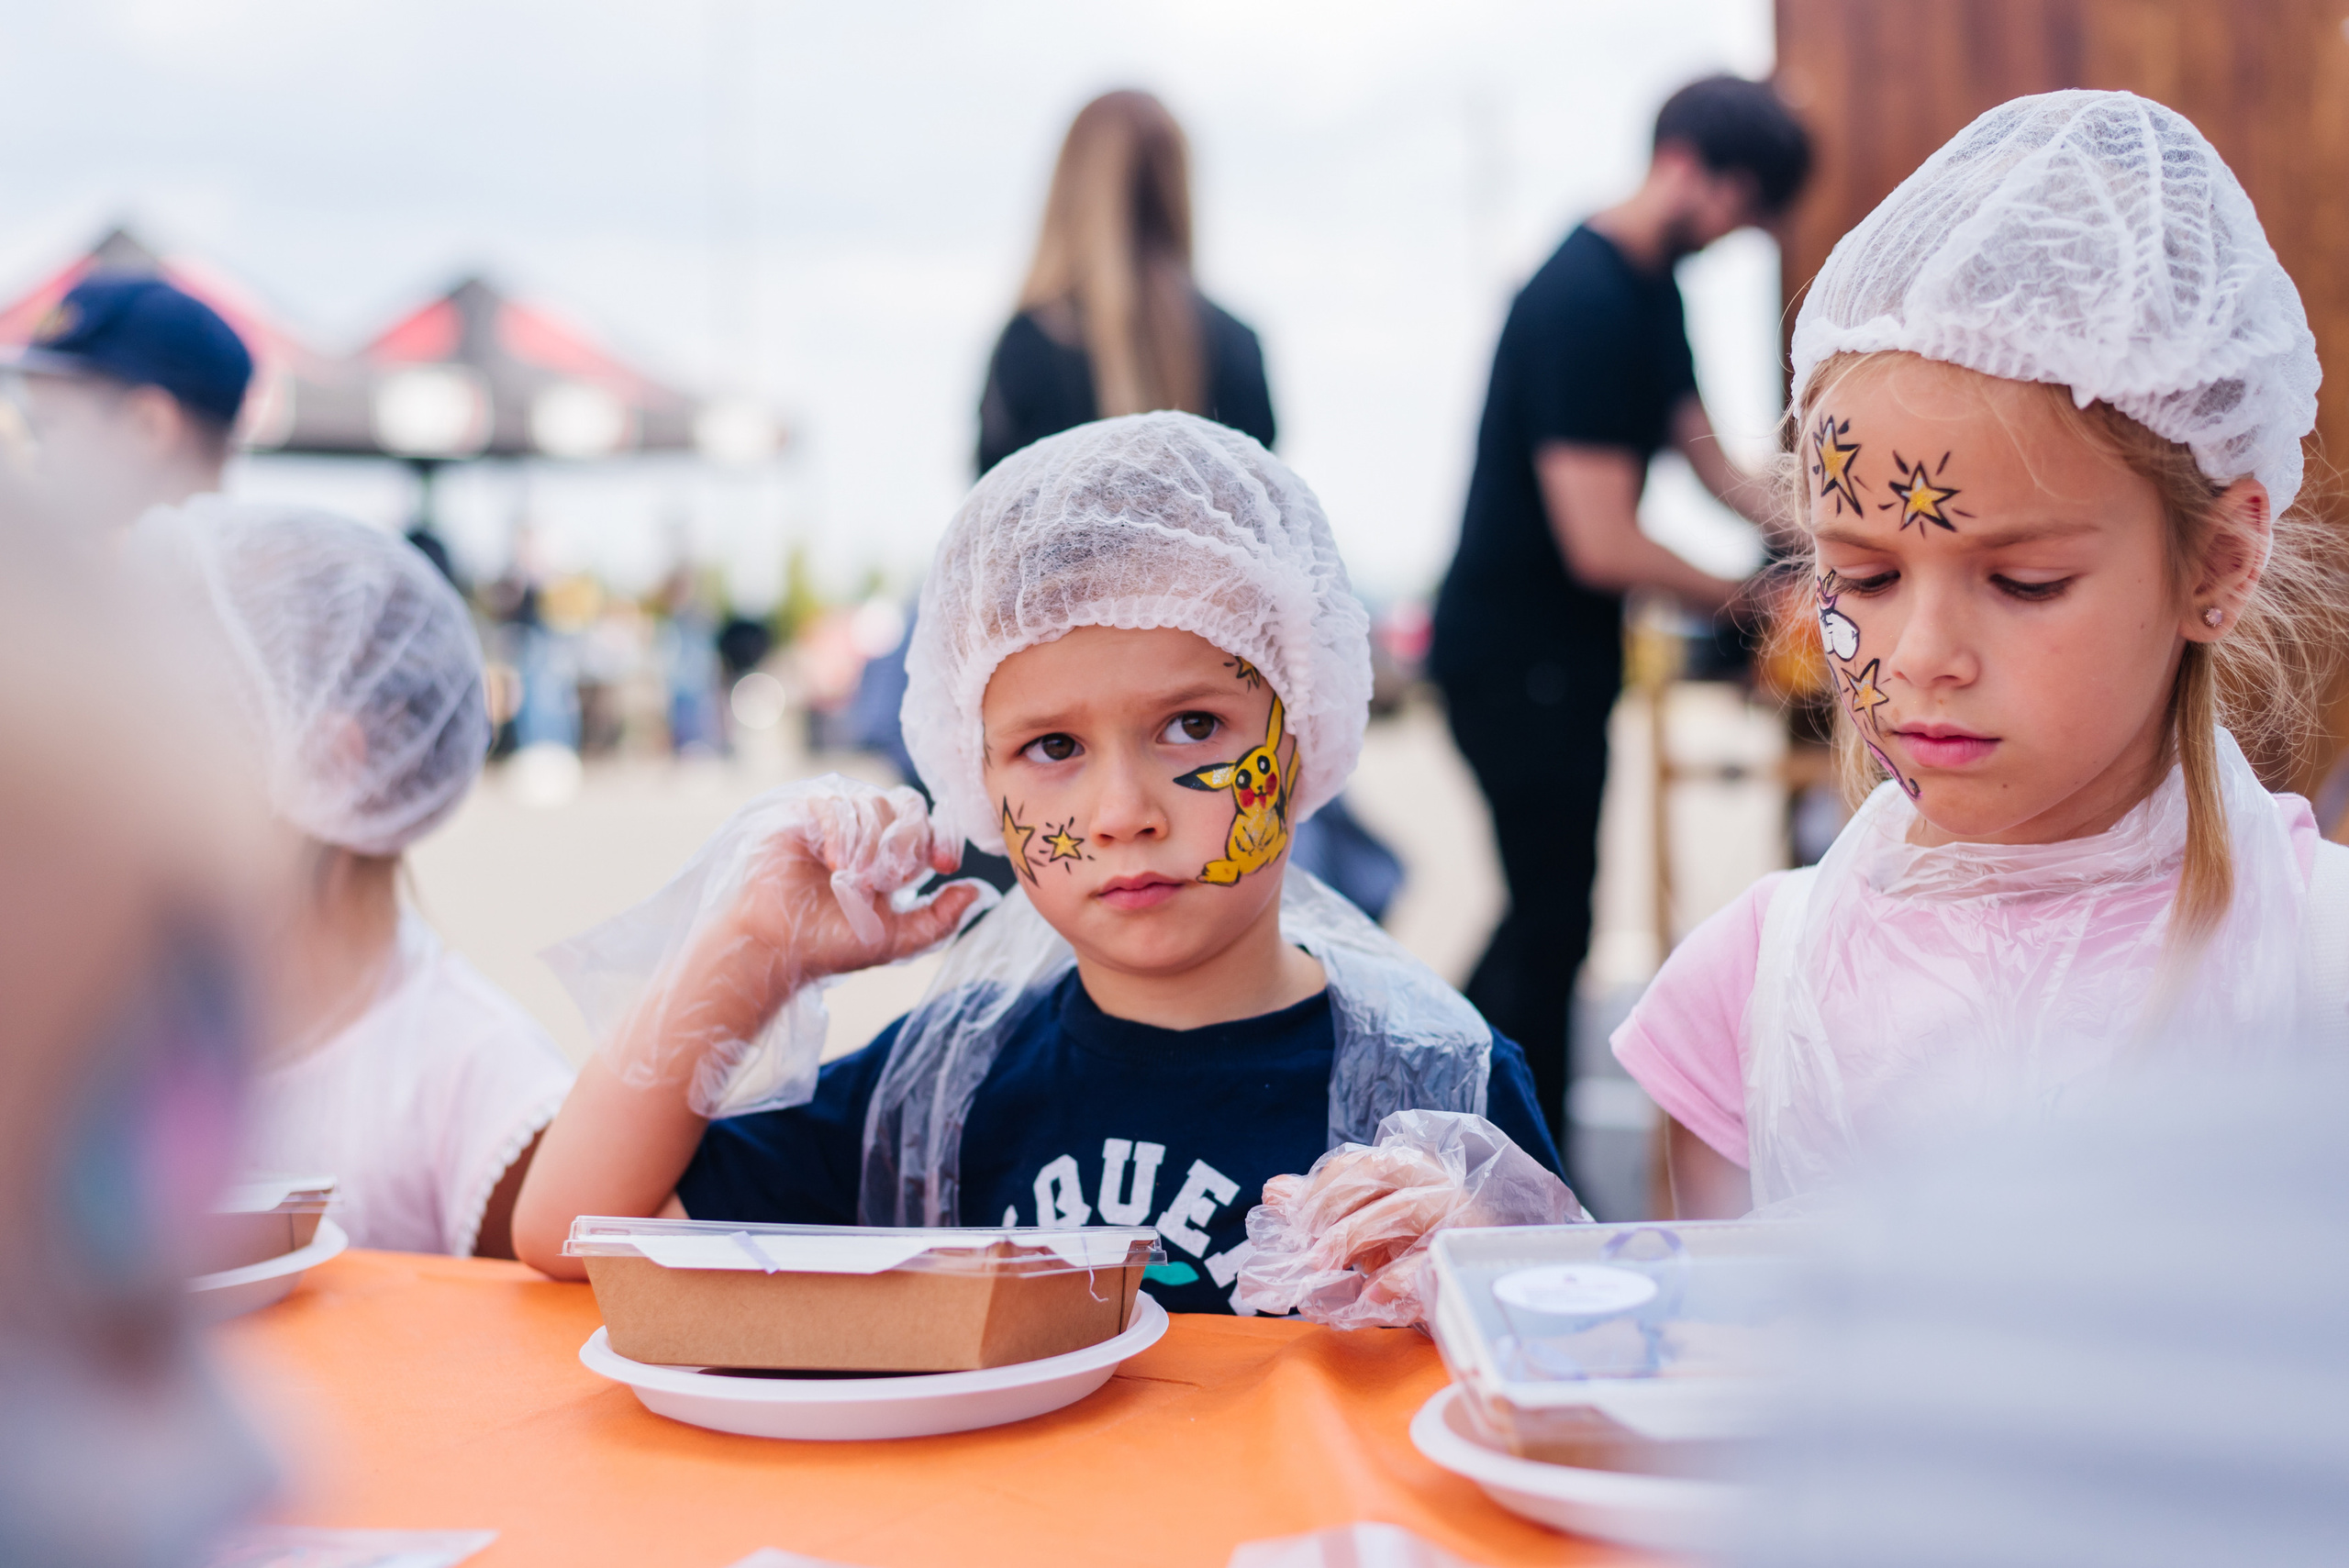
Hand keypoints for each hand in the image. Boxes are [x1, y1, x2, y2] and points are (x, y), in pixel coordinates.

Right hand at [585, 778, 992, 1103]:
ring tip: (856, 881)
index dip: (941, 837)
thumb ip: (939, 919)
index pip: (926, 824)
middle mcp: (864, 833)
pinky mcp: (801, 815)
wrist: (778, 949)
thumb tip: (978, 892)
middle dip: (908, 840)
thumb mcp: (897, 938)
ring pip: (873, 802)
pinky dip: (843, 831)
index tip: (943, 866)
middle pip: (906, 804)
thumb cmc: (830, 946)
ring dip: (872, 844)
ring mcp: (833, 821)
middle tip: (891, 878)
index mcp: (890, 856)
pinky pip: (836, 802)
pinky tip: (836, 863)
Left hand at [1238, 1110, 1586, 1328]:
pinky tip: (1372, 1295)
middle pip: (1376, 1176)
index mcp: (1405, 1169)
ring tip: (1323, 1267)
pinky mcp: (1466, 1255)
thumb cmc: (1416, 1249)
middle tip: (1303, 1254)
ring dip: (1354, 1235)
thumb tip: (1275, 1191)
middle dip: (1332, 1211)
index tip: (1293, 1224)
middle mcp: (1432, 1183)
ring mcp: (1454, 1216)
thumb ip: (1322, 1210)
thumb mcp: (1366, 1229)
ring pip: (1403, 1208)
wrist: (1481, 1283)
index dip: (1320, 1191)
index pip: (1356, 1163)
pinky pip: (1431, 1259)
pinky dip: (1398, 1276)